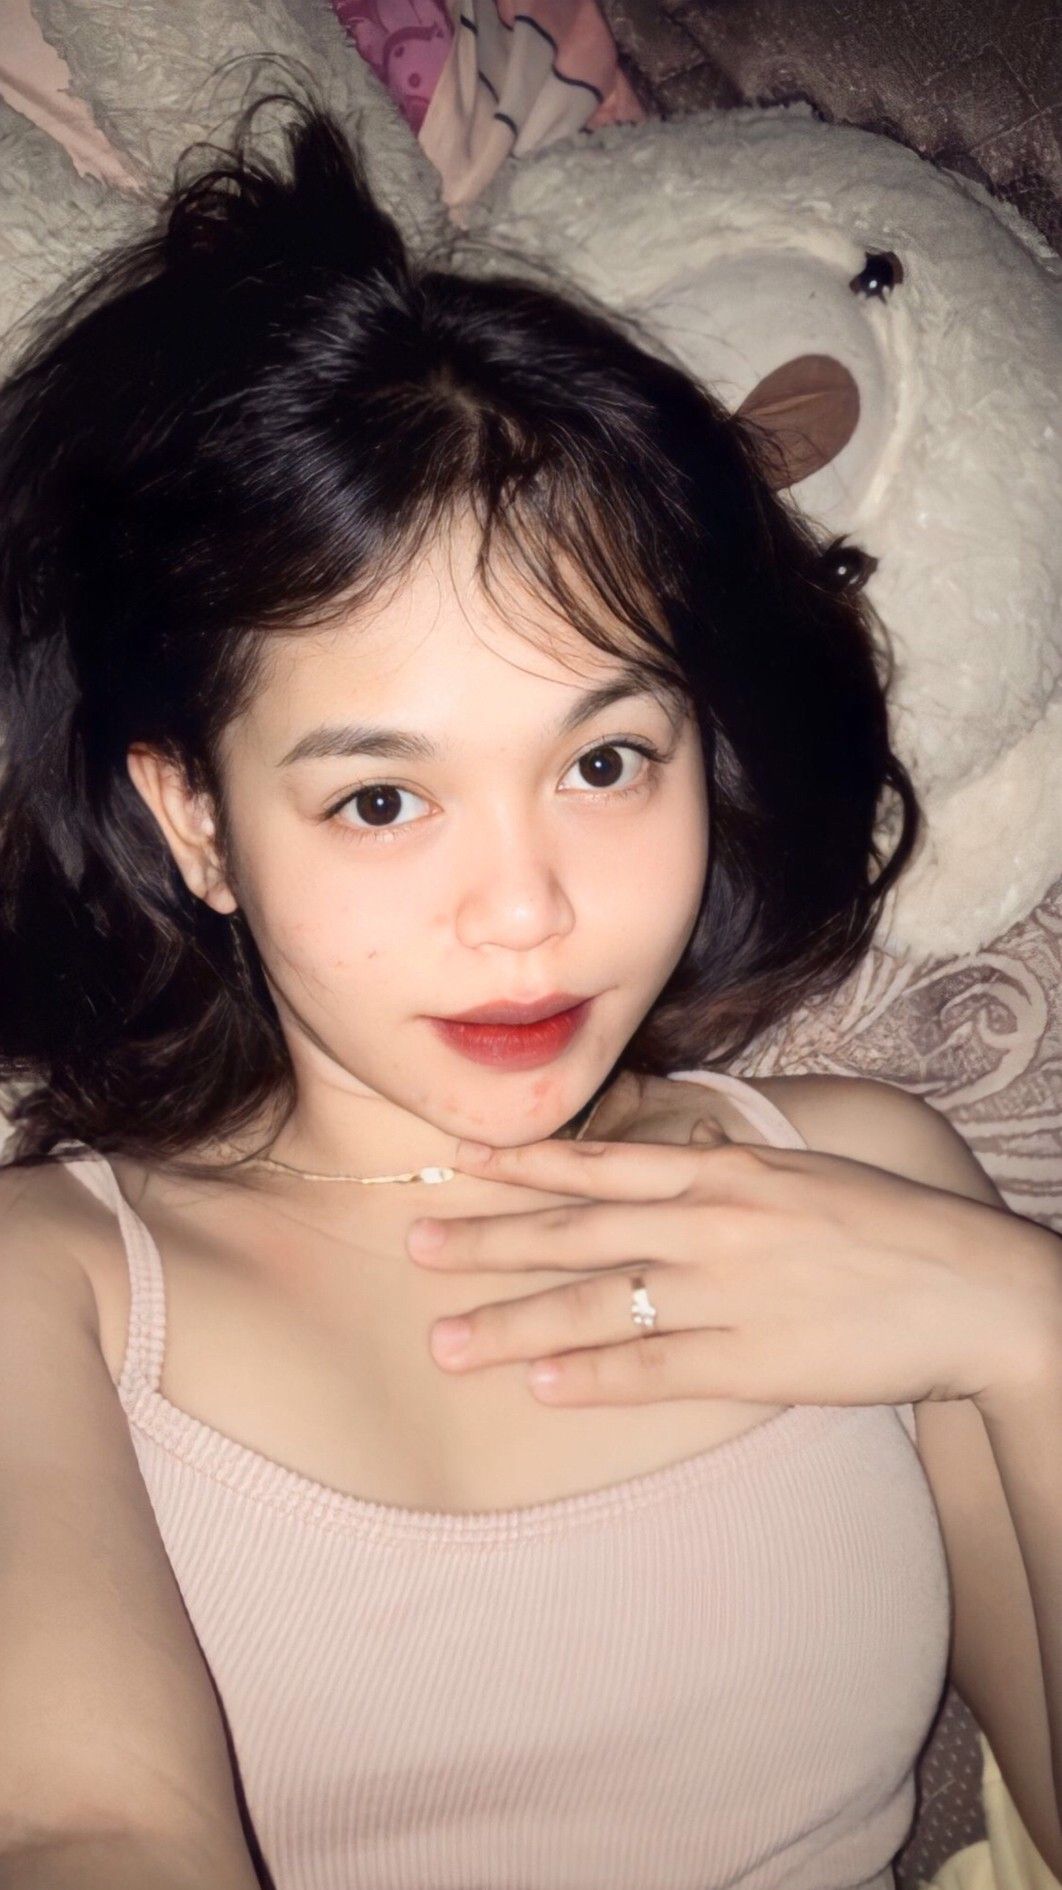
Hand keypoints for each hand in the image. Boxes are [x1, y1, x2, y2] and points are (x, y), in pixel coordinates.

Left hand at [407, 1131, 1061, 1408]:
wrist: (969, 1287)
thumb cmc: (886, 1225)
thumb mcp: (797, 1172)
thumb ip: (721, 1174)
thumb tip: (660, 1172)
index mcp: (722, 1170)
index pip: (597, 1166)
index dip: (521, 1167)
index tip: (457, 1165)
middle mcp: (711, 1222)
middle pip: (574, 1235)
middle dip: (488, 1243)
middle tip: (416, 1249)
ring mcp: (726, 1291)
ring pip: (595, 1304)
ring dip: (513, 1322)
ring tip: (447, 1341)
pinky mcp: (750, 1359)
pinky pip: (653, 1370)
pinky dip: (591, 1376)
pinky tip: (540, 1384)